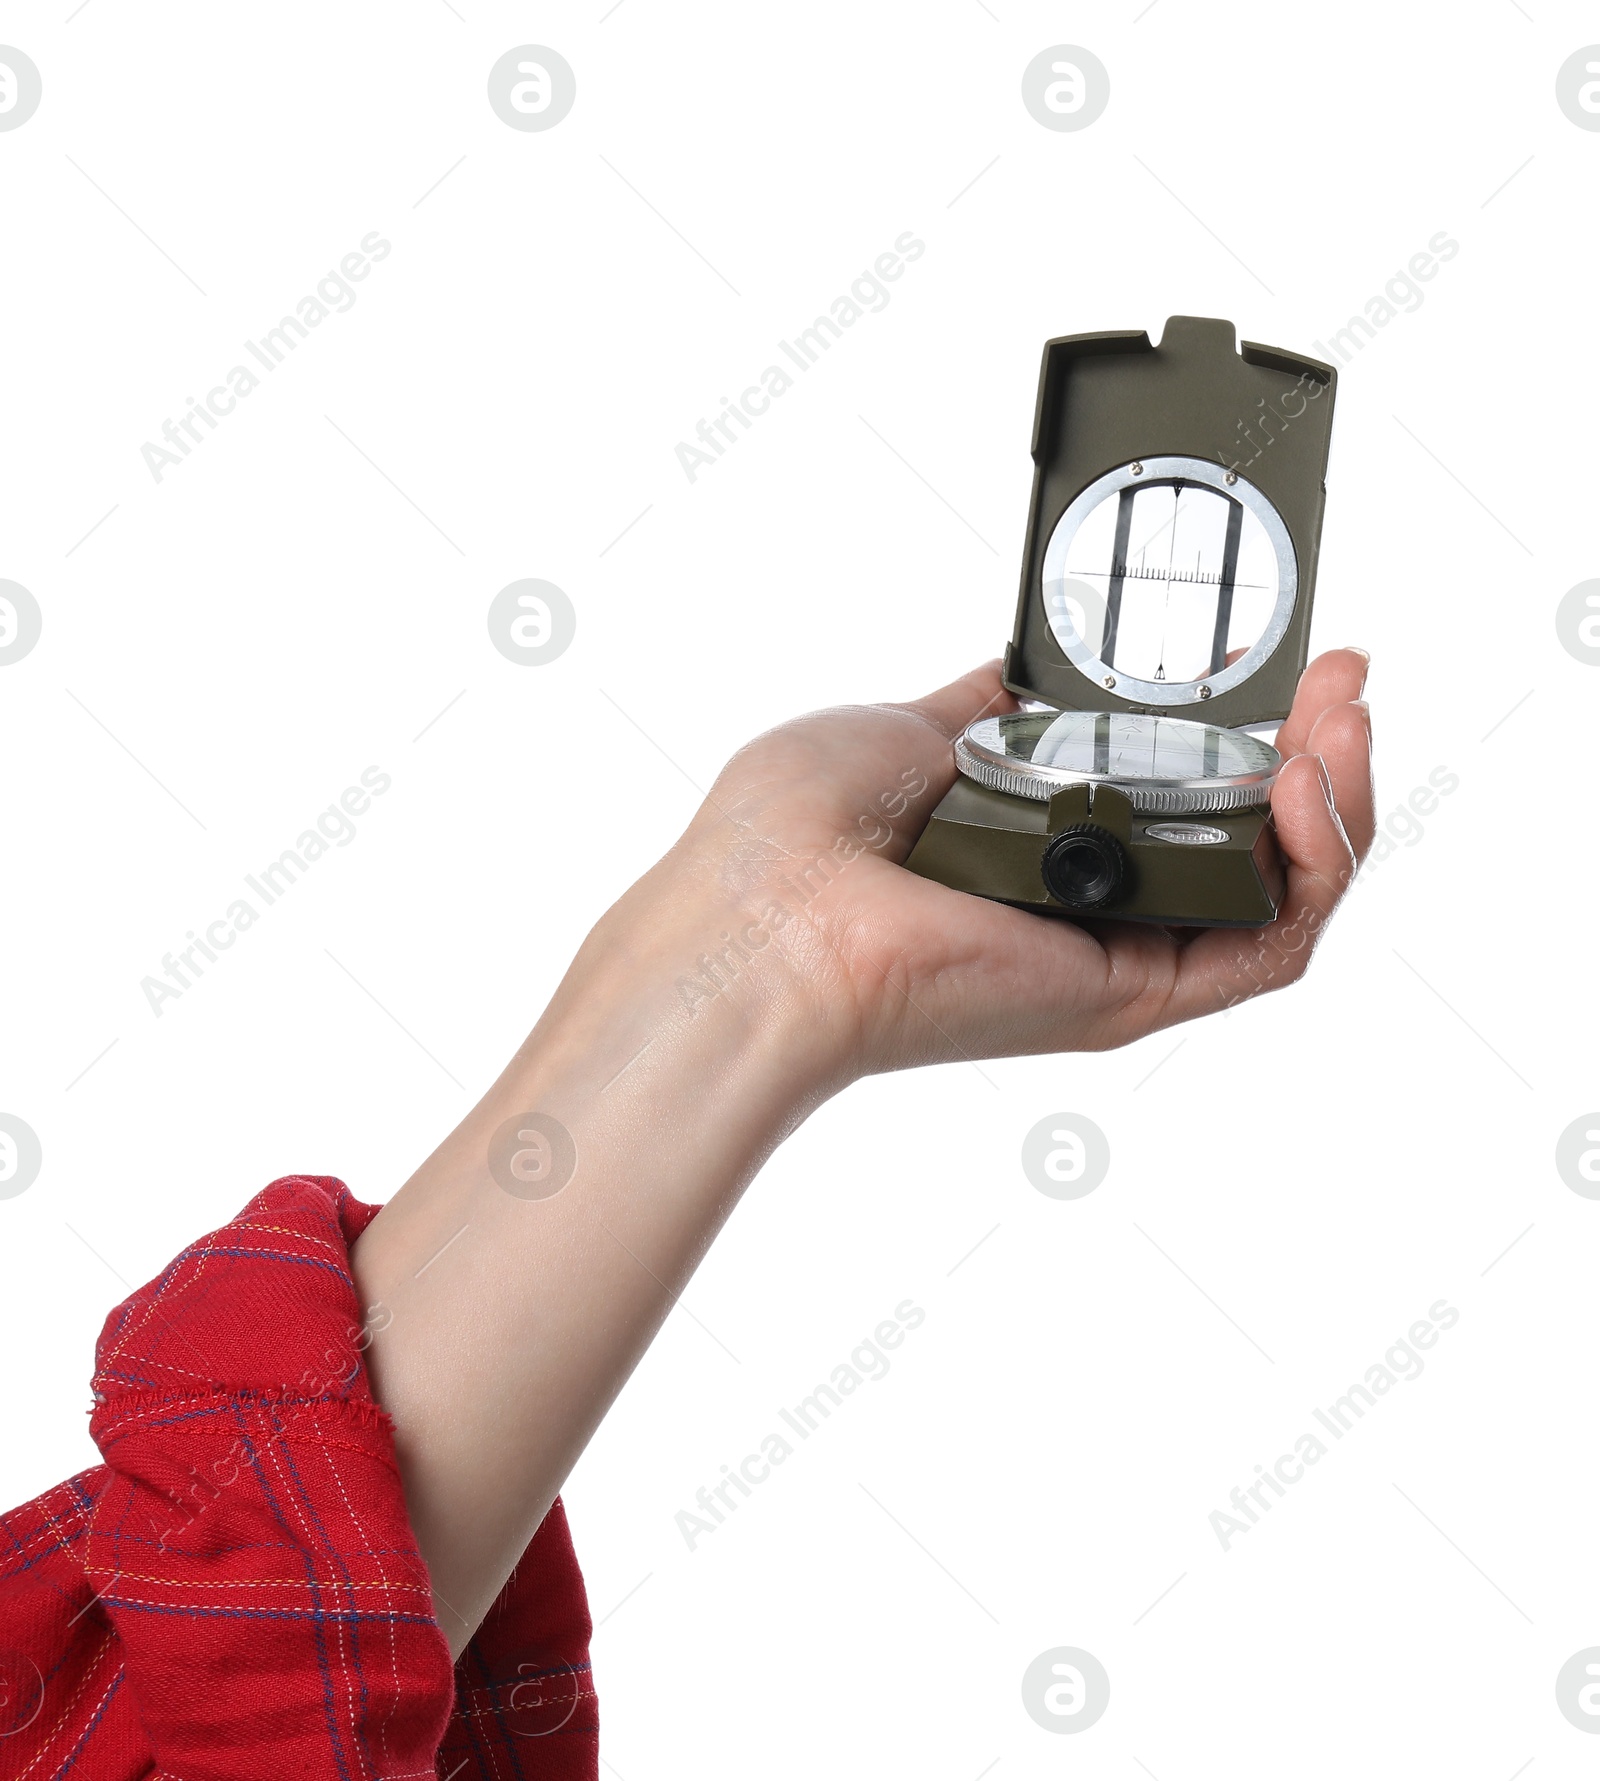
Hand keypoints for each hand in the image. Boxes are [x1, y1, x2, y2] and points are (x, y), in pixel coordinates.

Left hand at [661, 649, 1373, 1080]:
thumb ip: (989, 710)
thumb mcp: (907, 730)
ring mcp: (1116, 954)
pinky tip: (1310, 785)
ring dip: (1338, 801)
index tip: (1279, 664)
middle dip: (1317, 755)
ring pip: (1281, 893)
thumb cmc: (792, 834)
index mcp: (1042, 846)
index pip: (1183, 795)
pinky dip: (1314, 867)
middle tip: (1343, 681)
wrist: (757, 914)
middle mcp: (1090, 907)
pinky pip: (1269, 944)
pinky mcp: (1134, 995)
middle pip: (1251, 843)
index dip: (1247, 733)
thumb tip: (1019, 677)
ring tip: (1346, 722)